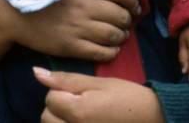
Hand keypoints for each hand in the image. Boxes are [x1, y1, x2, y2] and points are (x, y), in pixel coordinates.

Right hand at [0, 0, 140, 70]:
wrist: (13, 11)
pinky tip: (111, 48)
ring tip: (121, 34)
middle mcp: (87, 5)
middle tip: (128, 21)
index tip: (135, 5)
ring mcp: (79, 27)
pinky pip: (101, 53)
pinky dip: (111, 52)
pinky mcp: (71, 46)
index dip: (133, 0)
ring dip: (122, 36)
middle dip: (129, 19)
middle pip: (121, 15)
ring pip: (114, 35)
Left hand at [33, 68, 164, 122]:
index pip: (50, 98)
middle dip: (58, 108)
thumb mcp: (98, 83)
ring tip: (81, 116)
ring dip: (61, 121)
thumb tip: (36, 72)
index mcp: (78, 112)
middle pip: (46, 118)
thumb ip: (67, 80)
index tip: (79, 91)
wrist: (152, 118)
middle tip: (80, 104)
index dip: (62, 91)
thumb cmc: (126, 97)